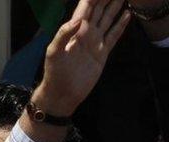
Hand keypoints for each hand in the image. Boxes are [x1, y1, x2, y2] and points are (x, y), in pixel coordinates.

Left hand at [33, 0, 130, 116]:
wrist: (63, 93)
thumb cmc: (55, 73)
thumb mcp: (54, 52)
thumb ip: (63, 34)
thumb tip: (78, 19)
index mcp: (74, 30)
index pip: (86, 7)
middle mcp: (85, 32)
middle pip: (98, 10)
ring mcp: (95, 42)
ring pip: (107, 19)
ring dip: (115, 7)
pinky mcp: (102, 52)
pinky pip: (113, 35)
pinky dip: (121, 25)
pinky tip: (127, 15)